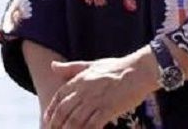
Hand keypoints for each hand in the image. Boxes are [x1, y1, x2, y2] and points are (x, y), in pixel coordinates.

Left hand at [42, 51, 156, 128]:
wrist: (138, 70)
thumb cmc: (116, 67)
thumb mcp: (91, 65)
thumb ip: (71, 68)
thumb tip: (52, 66)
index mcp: (79, 80)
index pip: (58, 97)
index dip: (51, 111)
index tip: (49, 121)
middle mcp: (84, 90)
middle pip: (63, 112)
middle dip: (57, 125)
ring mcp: (96, 100)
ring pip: (75, 121)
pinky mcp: (108, 109)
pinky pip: (92, 125)